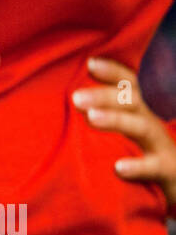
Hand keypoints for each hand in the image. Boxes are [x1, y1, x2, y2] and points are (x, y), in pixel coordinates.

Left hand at [72, 58, 175, 209]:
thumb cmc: (143, 161)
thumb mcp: (125, 138)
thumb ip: (103, 123)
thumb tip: (68, 113)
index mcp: (139, 115)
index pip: (129, 87)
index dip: (113, 73)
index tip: (90, 63)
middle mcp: (150, 125)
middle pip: (131, 102)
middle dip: (104, 96)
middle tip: (75, 96)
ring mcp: (161, 148)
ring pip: (141, 127)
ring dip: (116, 120)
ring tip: (91, 117)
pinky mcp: (168, 171)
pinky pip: (154, 167)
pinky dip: (137, 167)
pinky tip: (118, 168)